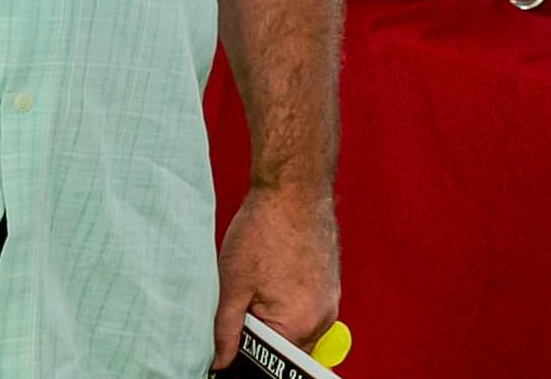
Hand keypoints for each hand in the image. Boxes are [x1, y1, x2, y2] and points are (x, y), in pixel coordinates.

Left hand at [210, 182, 338, 371]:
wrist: (294, 188)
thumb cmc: (265, 228)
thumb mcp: (232, 284)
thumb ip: (224, 331)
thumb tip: (220, 360)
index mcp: (298, 324)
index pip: (269, 363)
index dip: (245, 352)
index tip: (232, 336)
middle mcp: (322, 319)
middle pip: (285, 350)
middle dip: (261, 336)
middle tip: (243, 302)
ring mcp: (330, 303)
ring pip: (296, 331)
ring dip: (275, 320)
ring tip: (259, 285)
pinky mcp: (330, 288)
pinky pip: (307, 312)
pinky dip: (288, 304)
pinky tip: (274, 276)